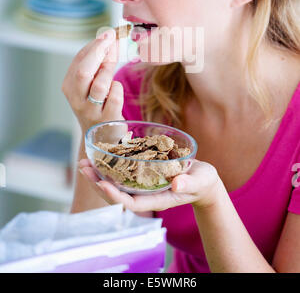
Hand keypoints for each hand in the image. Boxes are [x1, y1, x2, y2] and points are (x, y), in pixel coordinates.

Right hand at [62, 28, 123, 134]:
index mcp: (69, 87)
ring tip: (112, 71)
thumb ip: (99, 63)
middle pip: (83, 71)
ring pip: (100, 84)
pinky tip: (115, 90)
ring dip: (109, 72)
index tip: (108, 34)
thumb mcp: (92, 84)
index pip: (79, 60)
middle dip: (98, 51)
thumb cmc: (98, 105)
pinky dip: (117, 88)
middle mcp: (76, 100)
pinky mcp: (107, 119)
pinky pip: (114, 96)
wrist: (101, 138)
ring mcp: (91, 111)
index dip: (94, 45)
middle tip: (111, 38)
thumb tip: (110, 38)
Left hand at [78, 158, 222, 211]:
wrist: (202, 180)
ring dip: (99, 174)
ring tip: (84, 162)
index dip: (115, 196)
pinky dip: (110, 166)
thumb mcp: (200, 181)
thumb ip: (189, 183)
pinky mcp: (143, 175)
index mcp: (158, 199)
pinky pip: (123, 173)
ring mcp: (143, 186)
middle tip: (83, 168)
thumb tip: (177, 184)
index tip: (102, 184)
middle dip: (99, 183)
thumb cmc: (202, 182)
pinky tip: (100, 155)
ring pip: (117, 184)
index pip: (132, 203)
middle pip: (118, 194)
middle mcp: (146, 194)